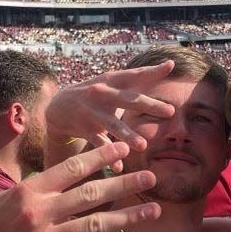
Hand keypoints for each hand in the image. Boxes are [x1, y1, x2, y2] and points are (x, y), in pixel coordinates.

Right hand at [0, 142, 160, 231]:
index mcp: (28, 191)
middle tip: (151, 177)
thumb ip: (39, 186)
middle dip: (124, 184)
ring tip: (154, 210)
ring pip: (95, 225)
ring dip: (129, 217)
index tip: (123, 147)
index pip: (71, 168)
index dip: (100, 156)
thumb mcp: (7, 197)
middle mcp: (39, 214)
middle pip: (91, 194)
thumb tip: (69, 172)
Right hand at [45, 61, 175, 168]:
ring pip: (113, 125)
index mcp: (112, 80)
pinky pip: (99, 144)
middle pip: (129, 100)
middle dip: (149, 105)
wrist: (60, 107)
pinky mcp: (85, 129)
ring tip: (143, 146)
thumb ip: (140, 76)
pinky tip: (120, 167)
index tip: (170, 66)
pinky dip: (109, 156)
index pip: (135, 74)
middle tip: (171, 111)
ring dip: (128, 136)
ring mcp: (93, 112)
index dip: (152, 70)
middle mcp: (103, 93)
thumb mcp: (114, 81)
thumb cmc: (96, 93)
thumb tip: (171, 64)